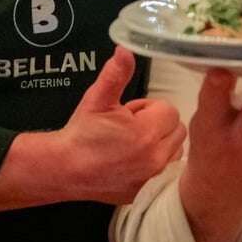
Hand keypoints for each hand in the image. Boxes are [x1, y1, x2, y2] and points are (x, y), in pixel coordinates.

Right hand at [51, 48, 184, 204]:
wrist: (64, 168)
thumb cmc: (82, 133)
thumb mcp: (98, 98)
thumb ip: (116, 73)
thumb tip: (125, 50)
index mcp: (146, 133)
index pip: (169, 110)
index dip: (149, 107)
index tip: (129, 113)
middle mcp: (155, 159)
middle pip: (177, 130)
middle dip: (157, 123)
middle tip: (130, 126)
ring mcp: (151, 178)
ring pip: (174, 151)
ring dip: (160, 143)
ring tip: (132, 142)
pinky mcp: (145, 191)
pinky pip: (164, 171)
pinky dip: (154, 163)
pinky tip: (131, 160)